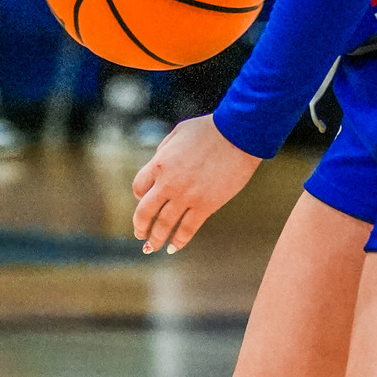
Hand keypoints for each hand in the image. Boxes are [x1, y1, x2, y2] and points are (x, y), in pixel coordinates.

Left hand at [132, 114, 260, 253]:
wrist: (237, 135)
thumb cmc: (209, 129)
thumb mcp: (178, 133)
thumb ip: (164, 150)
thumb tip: (158, 163)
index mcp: (159, 163)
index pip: (138, 187)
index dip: (140, 195)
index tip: (145, 199)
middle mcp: (169, 183)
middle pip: (145, 212)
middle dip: (140, 226)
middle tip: (140, 234)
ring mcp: (187, 196)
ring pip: (165, 225)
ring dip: (156, 238)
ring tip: (152, 247)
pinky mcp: (206, 206)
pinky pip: (188, 229)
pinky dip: (179, 241)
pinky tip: (173, 247)